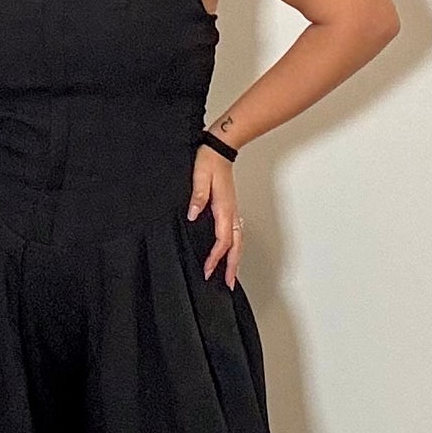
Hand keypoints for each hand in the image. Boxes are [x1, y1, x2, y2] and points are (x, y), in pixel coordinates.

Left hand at [188, 149, 243, 288]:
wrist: (220, 149)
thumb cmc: (209, 161)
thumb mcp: (199, 177)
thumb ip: (197, 197)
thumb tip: (193, 215)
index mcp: (223, 208)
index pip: (222, 240)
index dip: (215, 258)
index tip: (208, 270)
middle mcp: (231, 213)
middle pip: (235, 246)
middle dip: (232, 267)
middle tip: (229, 284)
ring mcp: (233, 211)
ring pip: (238, 241)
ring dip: (236, 259)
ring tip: (232, 275)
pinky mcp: (231, 208)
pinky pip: (236, 233)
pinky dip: (235, 247)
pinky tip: (231, 252)